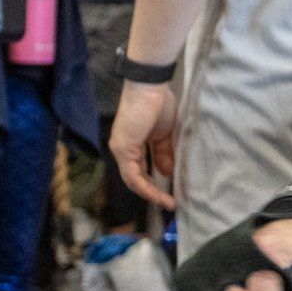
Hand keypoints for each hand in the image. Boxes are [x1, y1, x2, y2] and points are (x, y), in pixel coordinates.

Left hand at [109, 80, 178, 209]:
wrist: (150, 87)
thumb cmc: (159, 103)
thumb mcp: (166, 133)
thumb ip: (164, 153)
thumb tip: (166, 172)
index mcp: (133, 143)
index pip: (141, 169)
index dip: (155, 183)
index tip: (170, 193)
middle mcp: (123, 148)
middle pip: (136, 178)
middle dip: (153, 192)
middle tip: (169, 203)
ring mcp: (120, 149)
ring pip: (133, 180)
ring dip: (151, 194)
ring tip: (167, 203)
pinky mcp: (123, 149)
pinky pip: (133, 176)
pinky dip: (146, 188)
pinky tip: (159, 196)